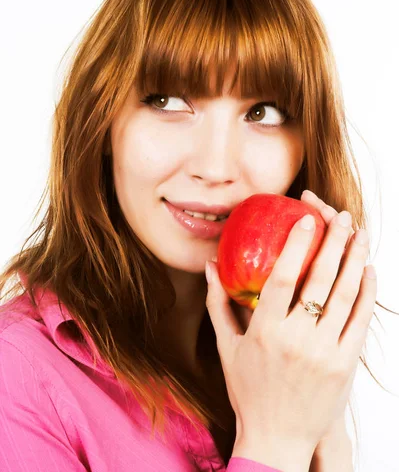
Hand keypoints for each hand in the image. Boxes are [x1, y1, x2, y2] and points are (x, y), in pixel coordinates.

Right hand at [206, 189, 375, 453]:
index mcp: (264, 332)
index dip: (295, 245)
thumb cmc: (248, 390)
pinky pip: (360, 322)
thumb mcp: (227, 347)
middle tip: (341, 217)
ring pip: (345, 296)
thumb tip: (210, 267)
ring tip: (360, 234)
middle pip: (319, 280)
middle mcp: (296, 339)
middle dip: (333, 242)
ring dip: (355, 260)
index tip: (306, 218)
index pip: (281, 278)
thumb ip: (219, 304)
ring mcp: (324, 352)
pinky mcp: (344, 365)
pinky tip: (369, 271)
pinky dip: (367, 294)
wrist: (277, 438)